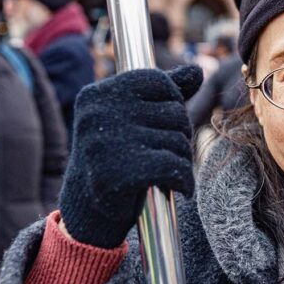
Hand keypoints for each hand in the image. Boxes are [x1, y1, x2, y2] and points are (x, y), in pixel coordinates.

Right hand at [59, 65, 202, 248]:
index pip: (158, 81)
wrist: (87, 212)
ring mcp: (105, 144)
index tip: (163, 126)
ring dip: (182, 160)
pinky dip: (185, 180)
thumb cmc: (115, 157)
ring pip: (178, 140)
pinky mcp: (118, 175)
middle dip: (180, 135)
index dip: (172, 103)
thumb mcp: (133, 117)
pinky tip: (180, 187)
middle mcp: (97, 114)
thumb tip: (197, 71)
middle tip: (165, 154)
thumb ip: (164, 92)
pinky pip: (175, 167)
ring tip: (166, 172)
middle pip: (173, 112)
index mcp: (97, 94)